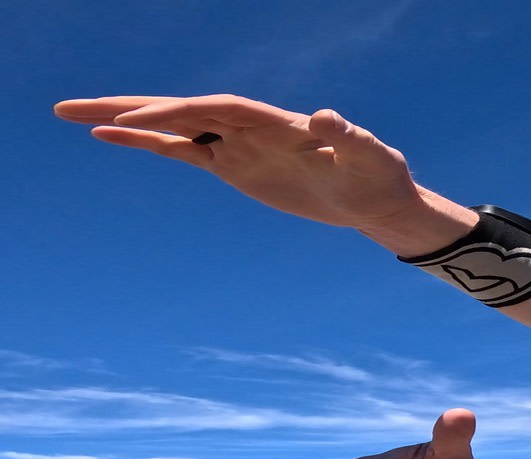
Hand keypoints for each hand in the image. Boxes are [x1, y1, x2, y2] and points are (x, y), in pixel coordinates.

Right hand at [53, 94, 470, 252]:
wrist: (378, 199)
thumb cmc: (379, 174)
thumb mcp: (371, 155)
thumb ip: (348, 135)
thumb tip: (325, 116)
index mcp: (275, 119)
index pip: (214, 109)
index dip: (175, 112)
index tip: (135, 121)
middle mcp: (248, 125)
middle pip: (179, 109)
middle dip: (127, 107)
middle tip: (71, 108)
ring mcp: (236, 144)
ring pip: (171, 126)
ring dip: (124, 122)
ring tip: (72, 116)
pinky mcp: (232, 166)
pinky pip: (181, 151)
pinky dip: (147, 144)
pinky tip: (108, 139)